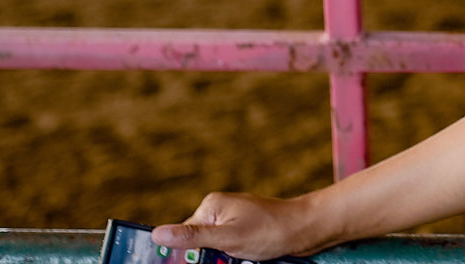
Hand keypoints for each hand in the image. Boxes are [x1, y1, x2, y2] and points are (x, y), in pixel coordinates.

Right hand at [153, 191, 325, 260]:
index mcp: (211, 206)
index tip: (184, 263)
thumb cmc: (270, 231)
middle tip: (228, 258)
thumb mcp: (228, 238)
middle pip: (199, 245)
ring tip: (243, 258)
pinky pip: (231, 251)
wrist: (307, 230)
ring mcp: (234, 221)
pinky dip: (236, 259)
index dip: (183, 254)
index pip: (184, 235)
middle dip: (210, 258)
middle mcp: (220, 211)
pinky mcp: (245, 232)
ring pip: (216, 251)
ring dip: (225, 260)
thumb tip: (157, 234)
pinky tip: (248, 259)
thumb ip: (193, 237)